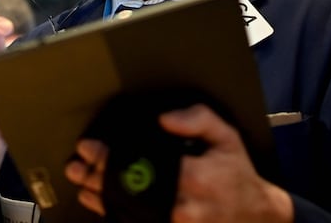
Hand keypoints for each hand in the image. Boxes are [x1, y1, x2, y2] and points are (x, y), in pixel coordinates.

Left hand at [65, 104, 292, 222]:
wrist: (255, 214)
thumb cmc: (236, 171)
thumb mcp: (226, 136)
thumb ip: (198, 119)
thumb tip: (164, 118)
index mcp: (193, 176)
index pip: (140, 164)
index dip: (109, 157)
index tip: (88, 147)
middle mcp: (181, 205)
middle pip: (128, 191)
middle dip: (97, 178)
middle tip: (75, 167)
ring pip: (129, 212)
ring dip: (101, 199)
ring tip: (81, 185)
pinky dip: (117, 215)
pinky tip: (101, 205)